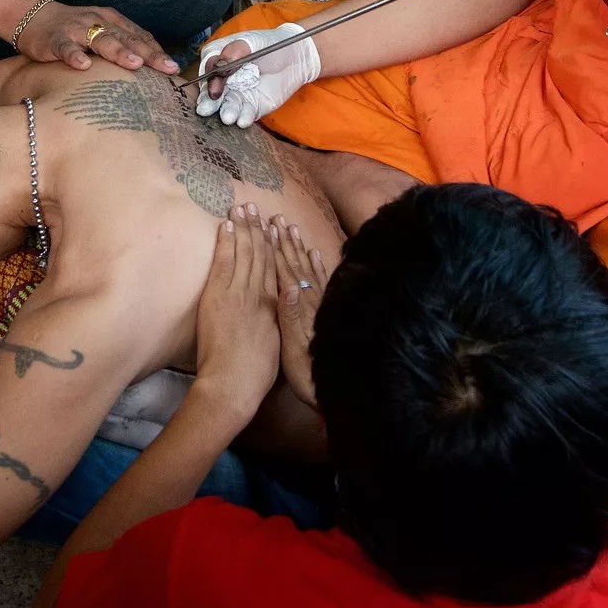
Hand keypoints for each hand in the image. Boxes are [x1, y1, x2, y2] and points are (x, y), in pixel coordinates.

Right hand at [18, 0, 178, 73]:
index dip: (156, 51)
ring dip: (118, 51)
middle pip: (127, 38)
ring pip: (100, 40)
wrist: (33, 17)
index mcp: (112, 21)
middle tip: (166, 67)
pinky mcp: (55, 40)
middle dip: (148, 53)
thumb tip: (149, 67)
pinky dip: (74, 56)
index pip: (139, 36)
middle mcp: (98, 22)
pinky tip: (83, 66)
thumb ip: (122, 44)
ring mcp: (77, 30)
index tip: (173, 67)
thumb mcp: (101, 32)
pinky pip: (66, 48)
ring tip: (134, 63)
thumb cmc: (74, 30)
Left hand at [190, 205, 283, 420]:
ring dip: (243, 227)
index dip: (274, 245)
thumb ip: (276, 318)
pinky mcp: (219, 296)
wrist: (234, 383)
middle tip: (256, 206)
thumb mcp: (275, 342)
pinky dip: (226, 241)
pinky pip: (224, 262)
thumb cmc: (255, 372)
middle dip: (258, 228)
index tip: (274, 226)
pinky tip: (226, 225)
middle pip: (261, 254)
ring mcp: (239, 292)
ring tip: (243, 208)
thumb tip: (277, 304)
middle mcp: (260, 294)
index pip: (276, 267)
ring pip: (244, 252)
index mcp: (275, 305)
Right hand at [194, 23, 320, 127]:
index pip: (208, 70)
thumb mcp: (254, 42)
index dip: (209, 80)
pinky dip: (243, 118)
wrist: (296, 58)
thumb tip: (222, 66)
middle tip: (207, 110)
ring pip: (227, 105)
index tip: (214, 89)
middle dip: (208, 102)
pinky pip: (245, 114)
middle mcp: (224, 79)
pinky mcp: (251, 107)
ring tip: (228, 117)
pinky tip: (243, 120)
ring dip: (226, 112)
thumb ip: (235, 50)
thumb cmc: (272, 45)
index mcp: (220, 59)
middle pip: (212, 92)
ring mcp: (237, 95)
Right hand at [269, 213, 331, 409]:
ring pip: (309, 268)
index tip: (265, 225)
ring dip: (299, 247)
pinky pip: (323, 281)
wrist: (342, 389)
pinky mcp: (331, 311)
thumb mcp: (295, 350)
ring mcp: (323, 305)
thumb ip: (291, 317)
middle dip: (284, 241)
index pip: (284, 271)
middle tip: (276, 218)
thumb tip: (288, 286)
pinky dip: (318, 265)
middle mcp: (313, 301)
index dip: (274, 248)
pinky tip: (316, 253)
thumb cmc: (310, 374)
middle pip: (296, 264)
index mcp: (300, 308)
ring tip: (291, 227)